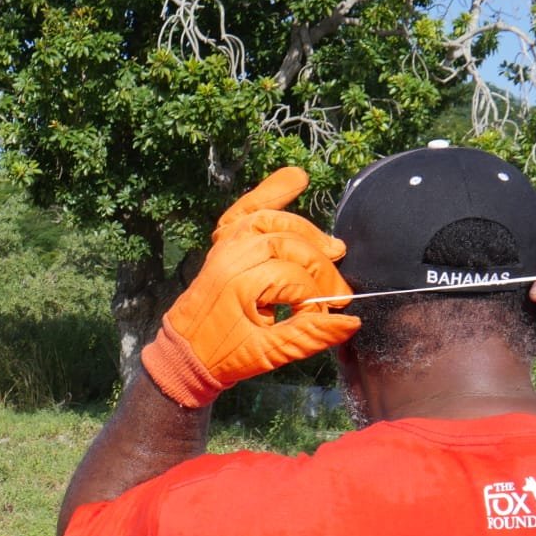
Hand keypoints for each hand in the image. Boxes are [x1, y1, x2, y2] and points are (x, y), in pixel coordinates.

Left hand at [142, 167, 360, 407]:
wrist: (185, 355)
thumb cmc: (225, 358)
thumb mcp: (268, 355)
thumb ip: (308, 336)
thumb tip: (350, 322)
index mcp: (238, 286)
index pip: (293, 277)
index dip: (320, 296)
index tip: (333, 313)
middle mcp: (229, 258)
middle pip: (286, 243)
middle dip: (319, 265)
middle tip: (338, 291)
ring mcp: (224, 247)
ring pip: (270, 220)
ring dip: (304, 228)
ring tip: (332, 247)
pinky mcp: (223, 244)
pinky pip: (246, 210)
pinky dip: (269, 192)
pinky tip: (295, 178)